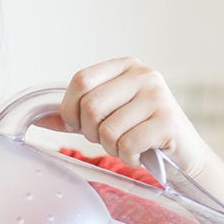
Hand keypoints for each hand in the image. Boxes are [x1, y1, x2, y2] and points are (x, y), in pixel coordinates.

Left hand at [58, 57, 212, 176]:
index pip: (80, 80)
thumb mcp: (106, 117)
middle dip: (91, 133)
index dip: (71, 108)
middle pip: (90, 106)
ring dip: (112, 148)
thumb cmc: (141, 133)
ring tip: (128, 145)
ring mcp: (158, 95)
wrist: (184, 155)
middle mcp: (144, 74)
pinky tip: (141, 153)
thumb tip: (39, 117)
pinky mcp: (168, 120)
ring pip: (107, 129)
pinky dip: (129, 157)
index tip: (79, 125)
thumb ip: (74, 115)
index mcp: (125, 66)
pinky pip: (127, 144)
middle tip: (108, 139)